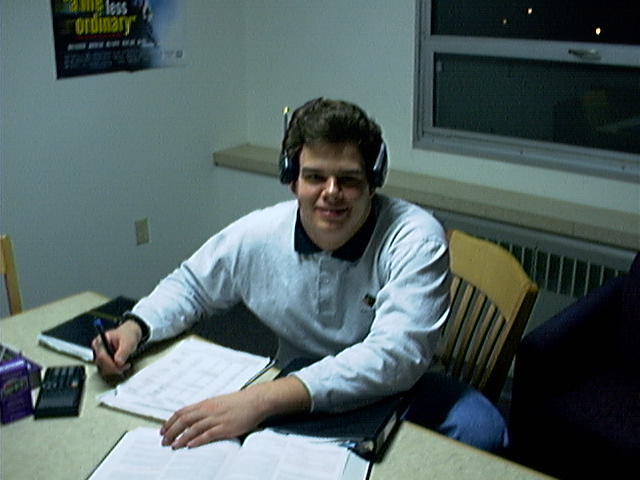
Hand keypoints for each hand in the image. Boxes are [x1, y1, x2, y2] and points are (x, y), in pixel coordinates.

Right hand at [92, 320, 141, 376]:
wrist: (131, 333)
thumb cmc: (128, 334)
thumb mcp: (128, 341)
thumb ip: (123, 351)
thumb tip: (118, 362)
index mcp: (100, 341)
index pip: (101, 356)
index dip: (110, 363)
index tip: (118, 366)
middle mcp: (98, 349)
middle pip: (101, 363)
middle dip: (113, 367)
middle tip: (124, 366)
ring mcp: (101, 355)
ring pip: (104, 368)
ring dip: (115, 369)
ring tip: (125, 365)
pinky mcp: (105, 360)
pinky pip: (108, 368)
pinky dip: (115, 369)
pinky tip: (122, 366)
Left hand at [160, 376, 310, 448]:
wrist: (256, 400)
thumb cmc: (239, 401)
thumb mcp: (219, 402)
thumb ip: (206, 409)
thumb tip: (194, 417)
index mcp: (206, 403)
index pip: (182, 412)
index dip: (170, 422)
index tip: (163, 430)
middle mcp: (208, 410)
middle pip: (184, 420)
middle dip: (171, 431)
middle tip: (164, 441)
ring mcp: (216, 419)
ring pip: (193, 429)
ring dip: (181, 438)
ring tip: (173, 445)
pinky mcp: (225, 427)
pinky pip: (207, 435)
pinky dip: (197, 440)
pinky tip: (190, 445)